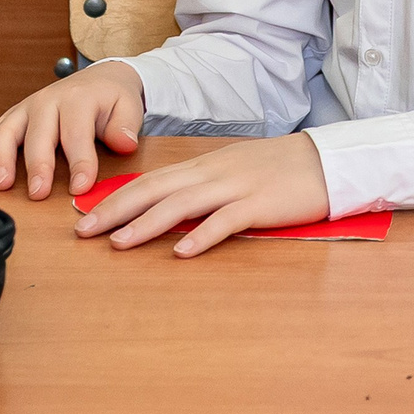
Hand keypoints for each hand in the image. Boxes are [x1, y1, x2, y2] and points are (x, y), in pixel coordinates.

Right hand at [0, 60, 145, 199]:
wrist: (98, 79)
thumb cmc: (111, 100)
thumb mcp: (128, 107)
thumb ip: (126, 126)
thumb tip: (124, 144)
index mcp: (78, 99)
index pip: (77, 134)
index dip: (79, 162)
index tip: (80, 187)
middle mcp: (48, 100)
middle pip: (38, 135)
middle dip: (37, 166)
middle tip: (38, 193)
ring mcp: (26, 108)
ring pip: (6, 131)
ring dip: (1, 159)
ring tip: (3, 185)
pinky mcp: (13, 116)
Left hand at [73, 134, 329, 256]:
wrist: (329, 161)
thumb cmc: (284, 171)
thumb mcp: (237, 172)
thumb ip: (205, 188)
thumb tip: (170, 208)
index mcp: (207, 166)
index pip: (152, 180)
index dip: (116, 198)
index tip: (86, 216)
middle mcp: (215, 173)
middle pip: (156, 189)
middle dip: (116, 210)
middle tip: (83, 232)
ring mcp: (238, 187)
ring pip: (183, 204)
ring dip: (147, 224)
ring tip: (119, 243)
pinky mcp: (262, 204)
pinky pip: (226, 220)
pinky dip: (201, 236)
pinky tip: (181, 252)